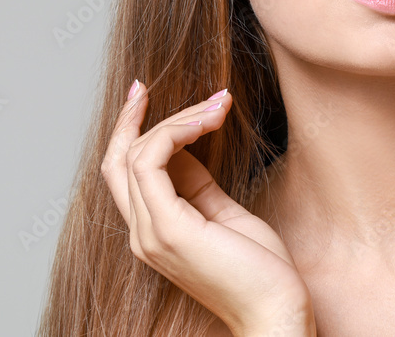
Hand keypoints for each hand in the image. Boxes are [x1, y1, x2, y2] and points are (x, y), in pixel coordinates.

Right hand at [101, 82, 315, 336]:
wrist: (276, 309)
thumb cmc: (260, 269)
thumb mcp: (225, 214)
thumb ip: (198, 185)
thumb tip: (186, 148)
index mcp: (154, 230)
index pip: (125, 171)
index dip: (129, 129)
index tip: (143, 94)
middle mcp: (142, 233)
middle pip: (118, 159)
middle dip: (136, 117)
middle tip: (153, 85)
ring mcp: (151, 233)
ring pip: (136, 154)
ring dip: (175, 119)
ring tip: (214, 106)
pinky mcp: (169, 229)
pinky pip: (152, 163)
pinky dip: (175, 132)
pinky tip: (206, 122)